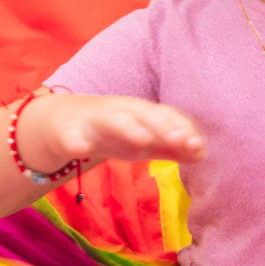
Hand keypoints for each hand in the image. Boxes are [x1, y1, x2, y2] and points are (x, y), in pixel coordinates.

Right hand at [18, 93, 205, 174]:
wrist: (62, 123)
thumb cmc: (112, 132)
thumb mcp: (145, 140)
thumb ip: (172, 147)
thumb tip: (202, 153)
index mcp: (141, 112)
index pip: (165, 116)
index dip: (181, 129)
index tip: (197, 146)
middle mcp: (120, 111)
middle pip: (144, 114)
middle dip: (162, 126)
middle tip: (180, 141)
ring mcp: (94, 120)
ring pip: (112, 121)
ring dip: (128, 128)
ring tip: (143, 141)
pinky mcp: (68, 132)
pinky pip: (71, 137)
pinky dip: (76, 142)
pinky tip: (81, 148)